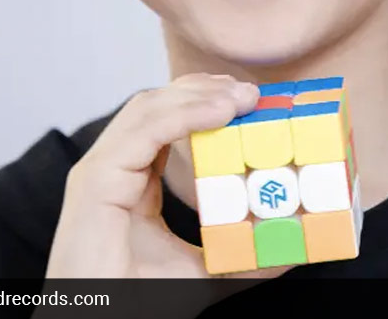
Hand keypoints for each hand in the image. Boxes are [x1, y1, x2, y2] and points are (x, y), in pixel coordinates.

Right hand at [46, 73, 291, 285]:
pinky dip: (183, 115)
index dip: (202, 104)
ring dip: (197, 96)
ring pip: (146, 109)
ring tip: (242, 97)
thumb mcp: (199, 271)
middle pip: (152, 105)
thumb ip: (237, 255)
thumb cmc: (131, 301)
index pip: (162, 123)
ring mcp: (99, 170)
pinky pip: (142, 132)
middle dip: (201, 90)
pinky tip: (219, 112)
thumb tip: (291, 248)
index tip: (248, 101)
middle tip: (250, 91)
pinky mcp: (96, 180)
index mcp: (127, 178)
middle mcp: (110, 167)